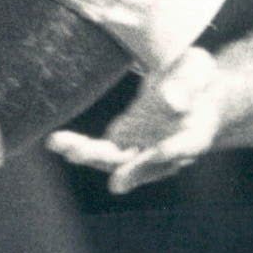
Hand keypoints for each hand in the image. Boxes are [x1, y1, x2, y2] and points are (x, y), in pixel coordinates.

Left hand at [46, 47, 228, 194]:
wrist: (187, 88)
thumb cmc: (196, 77)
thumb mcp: (197, 70)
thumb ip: (187, 84)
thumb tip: (171, 103)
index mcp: (195, 135)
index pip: (185, 146)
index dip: (173, 151)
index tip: (160, 151)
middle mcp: (166, 152)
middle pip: (145, 165)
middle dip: (129, 170)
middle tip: (116, 182)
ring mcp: (140, 150)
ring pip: (115, 160)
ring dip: (92, 156)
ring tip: (66, 148)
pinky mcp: (121, 143)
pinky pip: (98, 149)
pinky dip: (78, 147)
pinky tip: (55, 142)